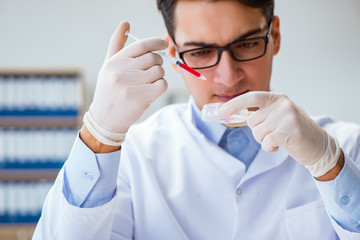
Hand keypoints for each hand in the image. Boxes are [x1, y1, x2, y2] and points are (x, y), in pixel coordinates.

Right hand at [83, 21, 167, 145]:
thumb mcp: (109, 66)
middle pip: (153, 59)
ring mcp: (130, 85)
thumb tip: (125, 23)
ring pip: (159, 72)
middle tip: (150, 73)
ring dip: (158, 78)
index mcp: (115, 62)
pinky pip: (162, 85)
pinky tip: (151, 92)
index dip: (156, 43)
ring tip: (146, 85)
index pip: (141, 46)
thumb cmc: (109, 91)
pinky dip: (160, 88)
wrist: (105, 119)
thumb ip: (117, 45)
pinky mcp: (140, 98)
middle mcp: (120, 71)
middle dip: (157, 64)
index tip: (164, 44)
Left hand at [220, 91, 340, 176]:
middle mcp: (282, 104)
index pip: (251, 97)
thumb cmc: (290, 131)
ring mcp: (288, 116)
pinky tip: (280, 144)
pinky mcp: (291, 131)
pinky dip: (269, 147)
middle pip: (252, 120)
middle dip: (256, 131)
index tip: (221, 111)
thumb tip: (227, 117)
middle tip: (271, 132)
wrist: (317, 145)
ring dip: (264, 140)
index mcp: (276, 98)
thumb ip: (253, 116)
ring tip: (278, 138)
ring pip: (257, 132)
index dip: (235, 104)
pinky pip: (266, 142)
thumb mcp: (273, 118)